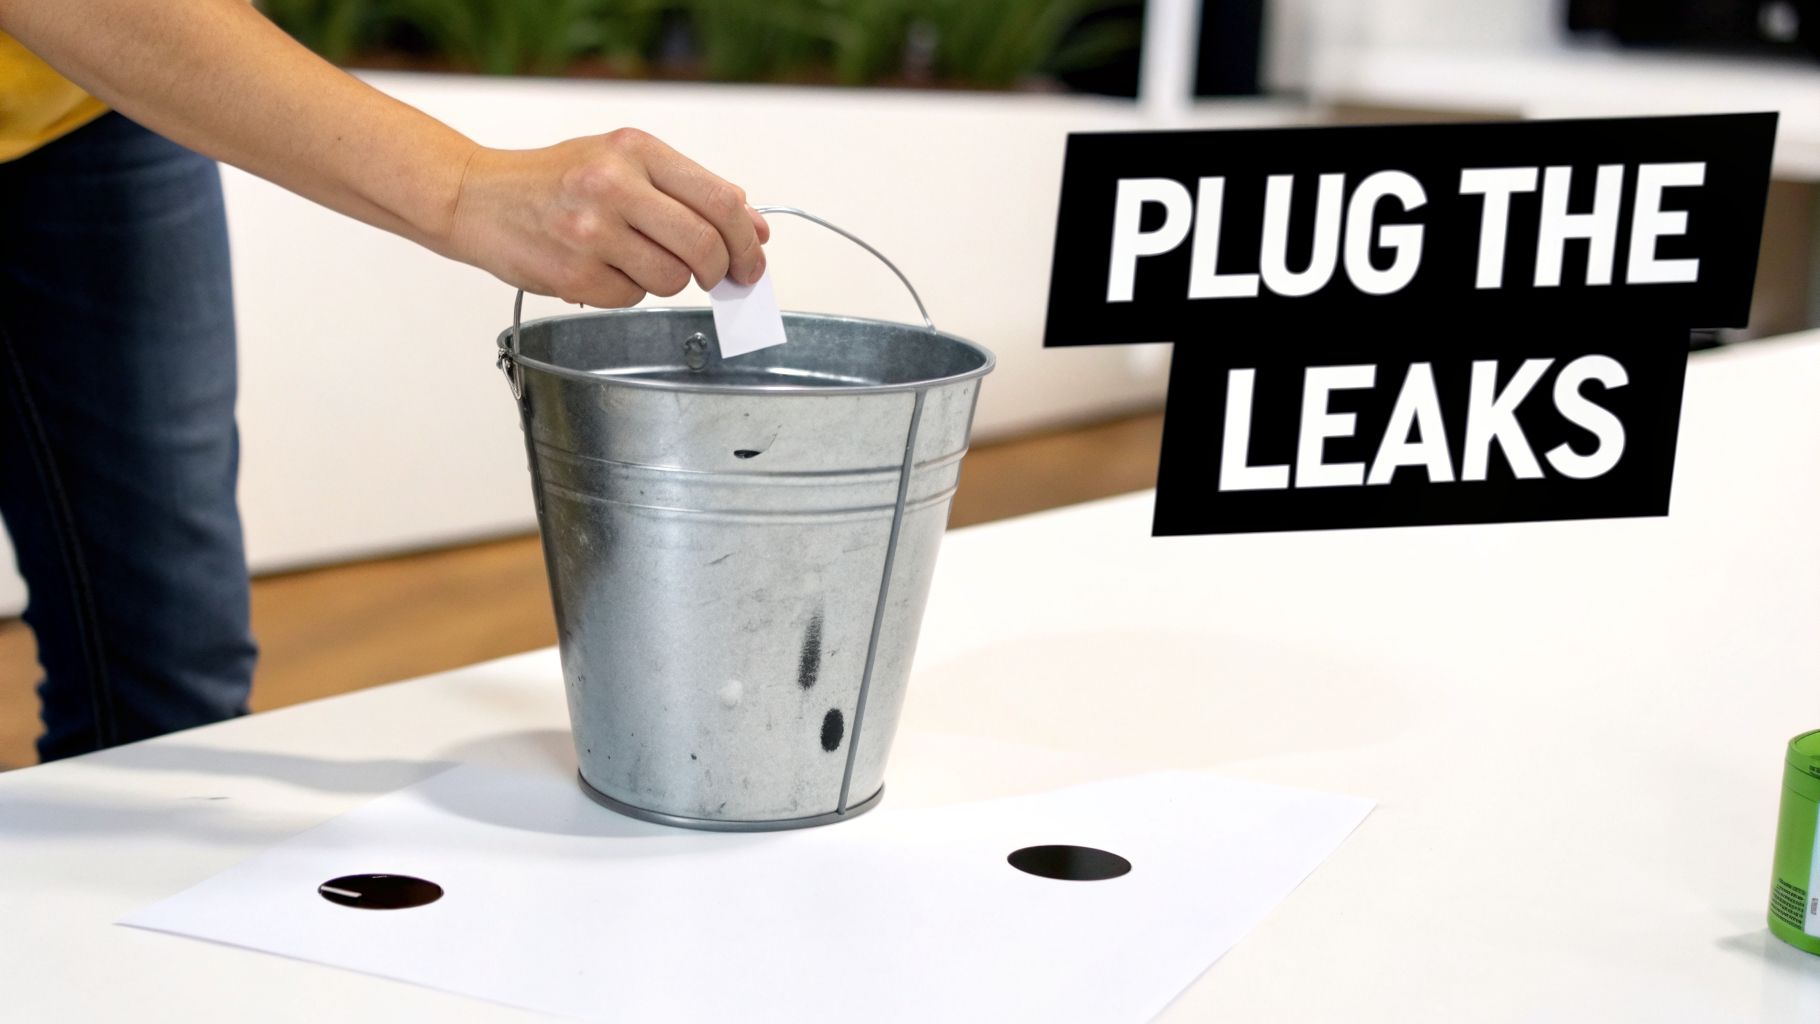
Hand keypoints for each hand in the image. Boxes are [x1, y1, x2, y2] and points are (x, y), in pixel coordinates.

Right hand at [442, 128, 769, 306]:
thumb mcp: (625, 163)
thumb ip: (691, 191)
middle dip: (721, 270)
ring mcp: (592, 232)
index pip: (721, 200)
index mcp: (634, 150)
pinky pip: (632, 298)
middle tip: (718, 276)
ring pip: (672, 279)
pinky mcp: (574, 274)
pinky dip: (628, 291)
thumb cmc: (554, 180)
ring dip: (668, 280)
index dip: (747, 239)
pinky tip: (601, 268)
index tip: (752, 259)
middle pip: (705, 245)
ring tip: (635, 259)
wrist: (476, 197)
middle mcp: (613, 186)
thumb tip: (755, 228)